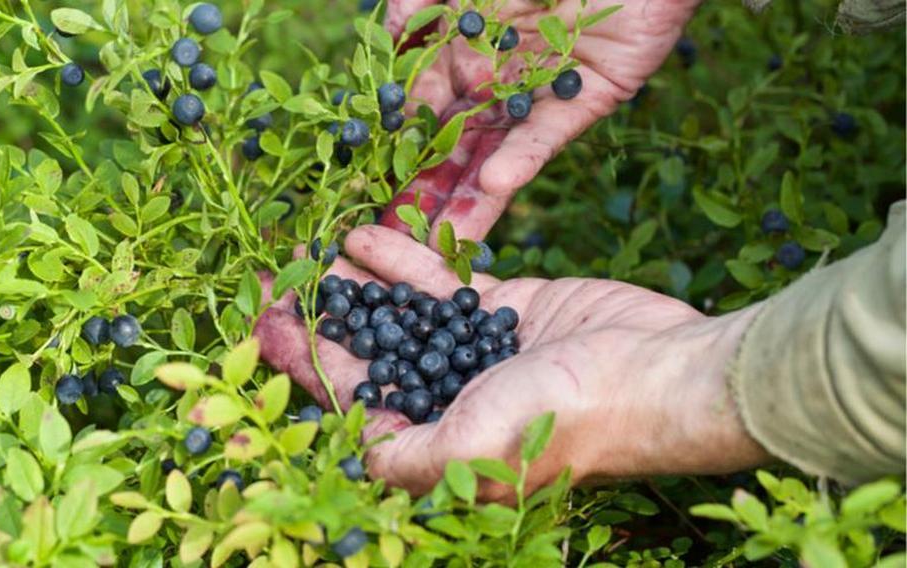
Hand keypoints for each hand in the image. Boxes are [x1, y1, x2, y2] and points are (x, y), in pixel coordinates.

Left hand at [255, 225, 769, 498]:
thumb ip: (404, 456)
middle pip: (369, 355)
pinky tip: (364, 236)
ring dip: (356, 286)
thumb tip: (351, 458)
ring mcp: (475, 351)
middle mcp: (450, 398)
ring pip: (400, 314)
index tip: (263, 328)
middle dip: (322, 321)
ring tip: (312, 253)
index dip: (303, 368)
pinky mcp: (505, 309)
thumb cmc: (566, 419)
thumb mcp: (471, 450)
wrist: (656, 370)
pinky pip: (443, 283)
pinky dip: (404, 259)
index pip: (352, 403)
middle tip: (276, 282)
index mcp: (437, 443)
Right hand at [379, 0, 700, 244]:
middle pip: (453, 144)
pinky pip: (546, 136)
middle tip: (394, 234)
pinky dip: (521, 159)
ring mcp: (537, 96)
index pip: (423, 107)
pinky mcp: (583, 102)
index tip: (374, 180)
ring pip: (495, 154)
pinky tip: (494, 183)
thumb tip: (390, 32)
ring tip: (441, 240)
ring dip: (468, 197)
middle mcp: (497, 81)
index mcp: (464, 52)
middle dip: (424, 189)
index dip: (399, 142)